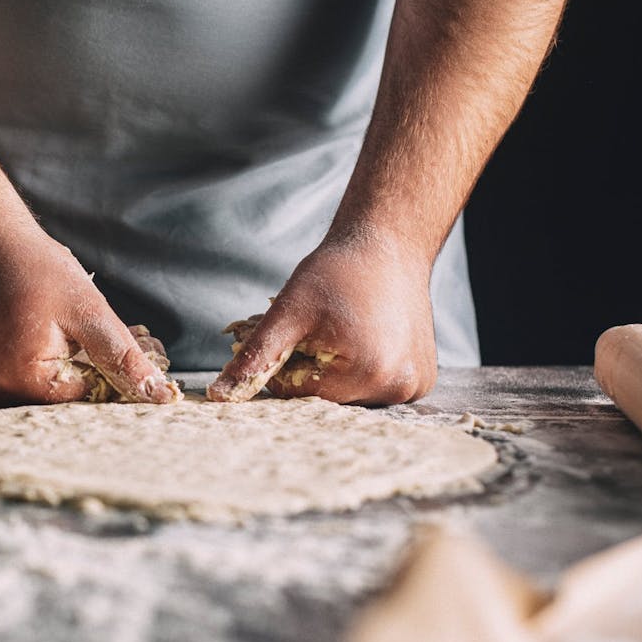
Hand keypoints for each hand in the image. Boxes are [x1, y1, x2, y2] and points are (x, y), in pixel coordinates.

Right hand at [0, 230, 181, 406]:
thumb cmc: (31, 265)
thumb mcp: (87, 309)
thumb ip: (122, 357)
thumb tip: (157, 395)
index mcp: (20, 379)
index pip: (83, 402)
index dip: (112, 378)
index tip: (132, 349)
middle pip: (59, 404)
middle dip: (92, 375)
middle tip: (114, 337)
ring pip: (40, 396)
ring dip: (65, 372)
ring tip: (70, 331)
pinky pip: (18, 384)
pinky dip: (39, 367)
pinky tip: (47, 336)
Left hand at [207, 233, 437, 404]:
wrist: (390, 243)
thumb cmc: (338, 271)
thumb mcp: (288, 312)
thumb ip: (255, 356)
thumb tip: (219, 396)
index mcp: (367, 374)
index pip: (298, 394)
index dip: (286, 361)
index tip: (298, 329)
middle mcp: (399, 387)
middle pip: (326, 398)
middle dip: (311, 367)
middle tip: (322, 327)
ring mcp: (414, 386)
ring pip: (349, 394)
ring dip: (336, 370)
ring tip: (346, 329)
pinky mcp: (422, 380)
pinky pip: (375, 385)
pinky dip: (363, 368)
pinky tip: (368, 336)